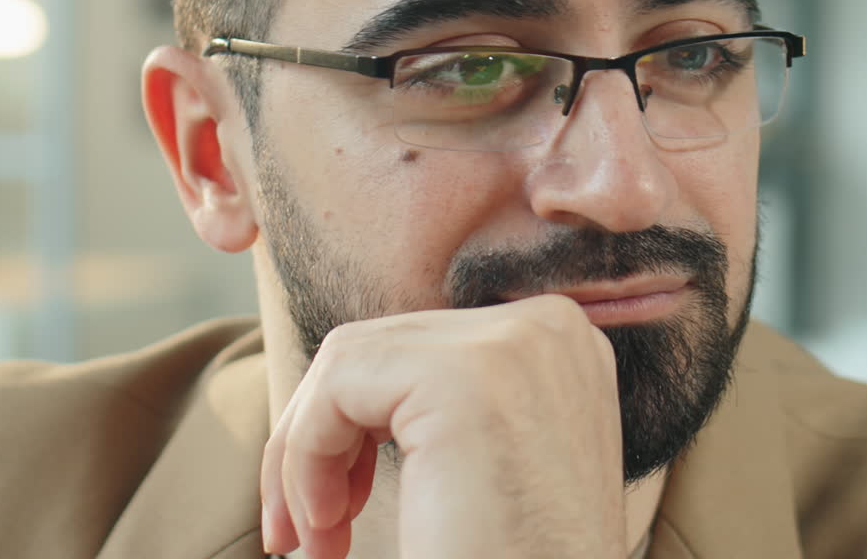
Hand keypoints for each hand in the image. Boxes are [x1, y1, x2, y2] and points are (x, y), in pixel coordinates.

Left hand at [260, 294, 626, 558]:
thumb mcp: (486, 465)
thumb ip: (443, 404)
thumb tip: (347, 369)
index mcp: (561, 347)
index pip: (421, 347)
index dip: (359, 424)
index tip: (334, 509)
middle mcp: (550, 329)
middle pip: (382, 347)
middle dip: (322, 442)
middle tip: (313, 536)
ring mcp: (514, 344)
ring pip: (347, 360)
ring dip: (306, 456)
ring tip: (318, 541)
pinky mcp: (463, 376)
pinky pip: (336, 384)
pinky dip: (304, 457)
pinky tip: (328, 527)